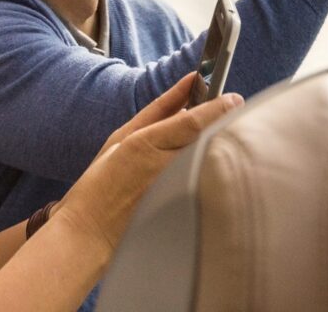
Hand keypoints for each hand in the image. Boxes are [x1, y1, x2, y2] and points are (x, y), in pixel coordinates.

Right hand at [52, 74, 240, 257]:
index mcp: (144, 143)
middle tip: (233, 113)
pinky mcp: (182, 208)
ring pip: (208, 161)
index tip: (233, 99)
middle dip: (223, 125)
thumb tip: (184, 98)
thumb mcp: (120, 139)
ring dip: (218, 147)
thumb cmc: (102, 181)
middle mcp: (163, 166)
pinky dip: (210, 169)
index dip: (216, 108)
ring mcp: (175, 190)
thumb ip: (154, 116)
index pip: (192, 122)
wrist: (94, 229)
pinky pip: (204, 181)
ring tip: (220, 138)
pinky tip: (207, 166)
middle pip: (207, 140)